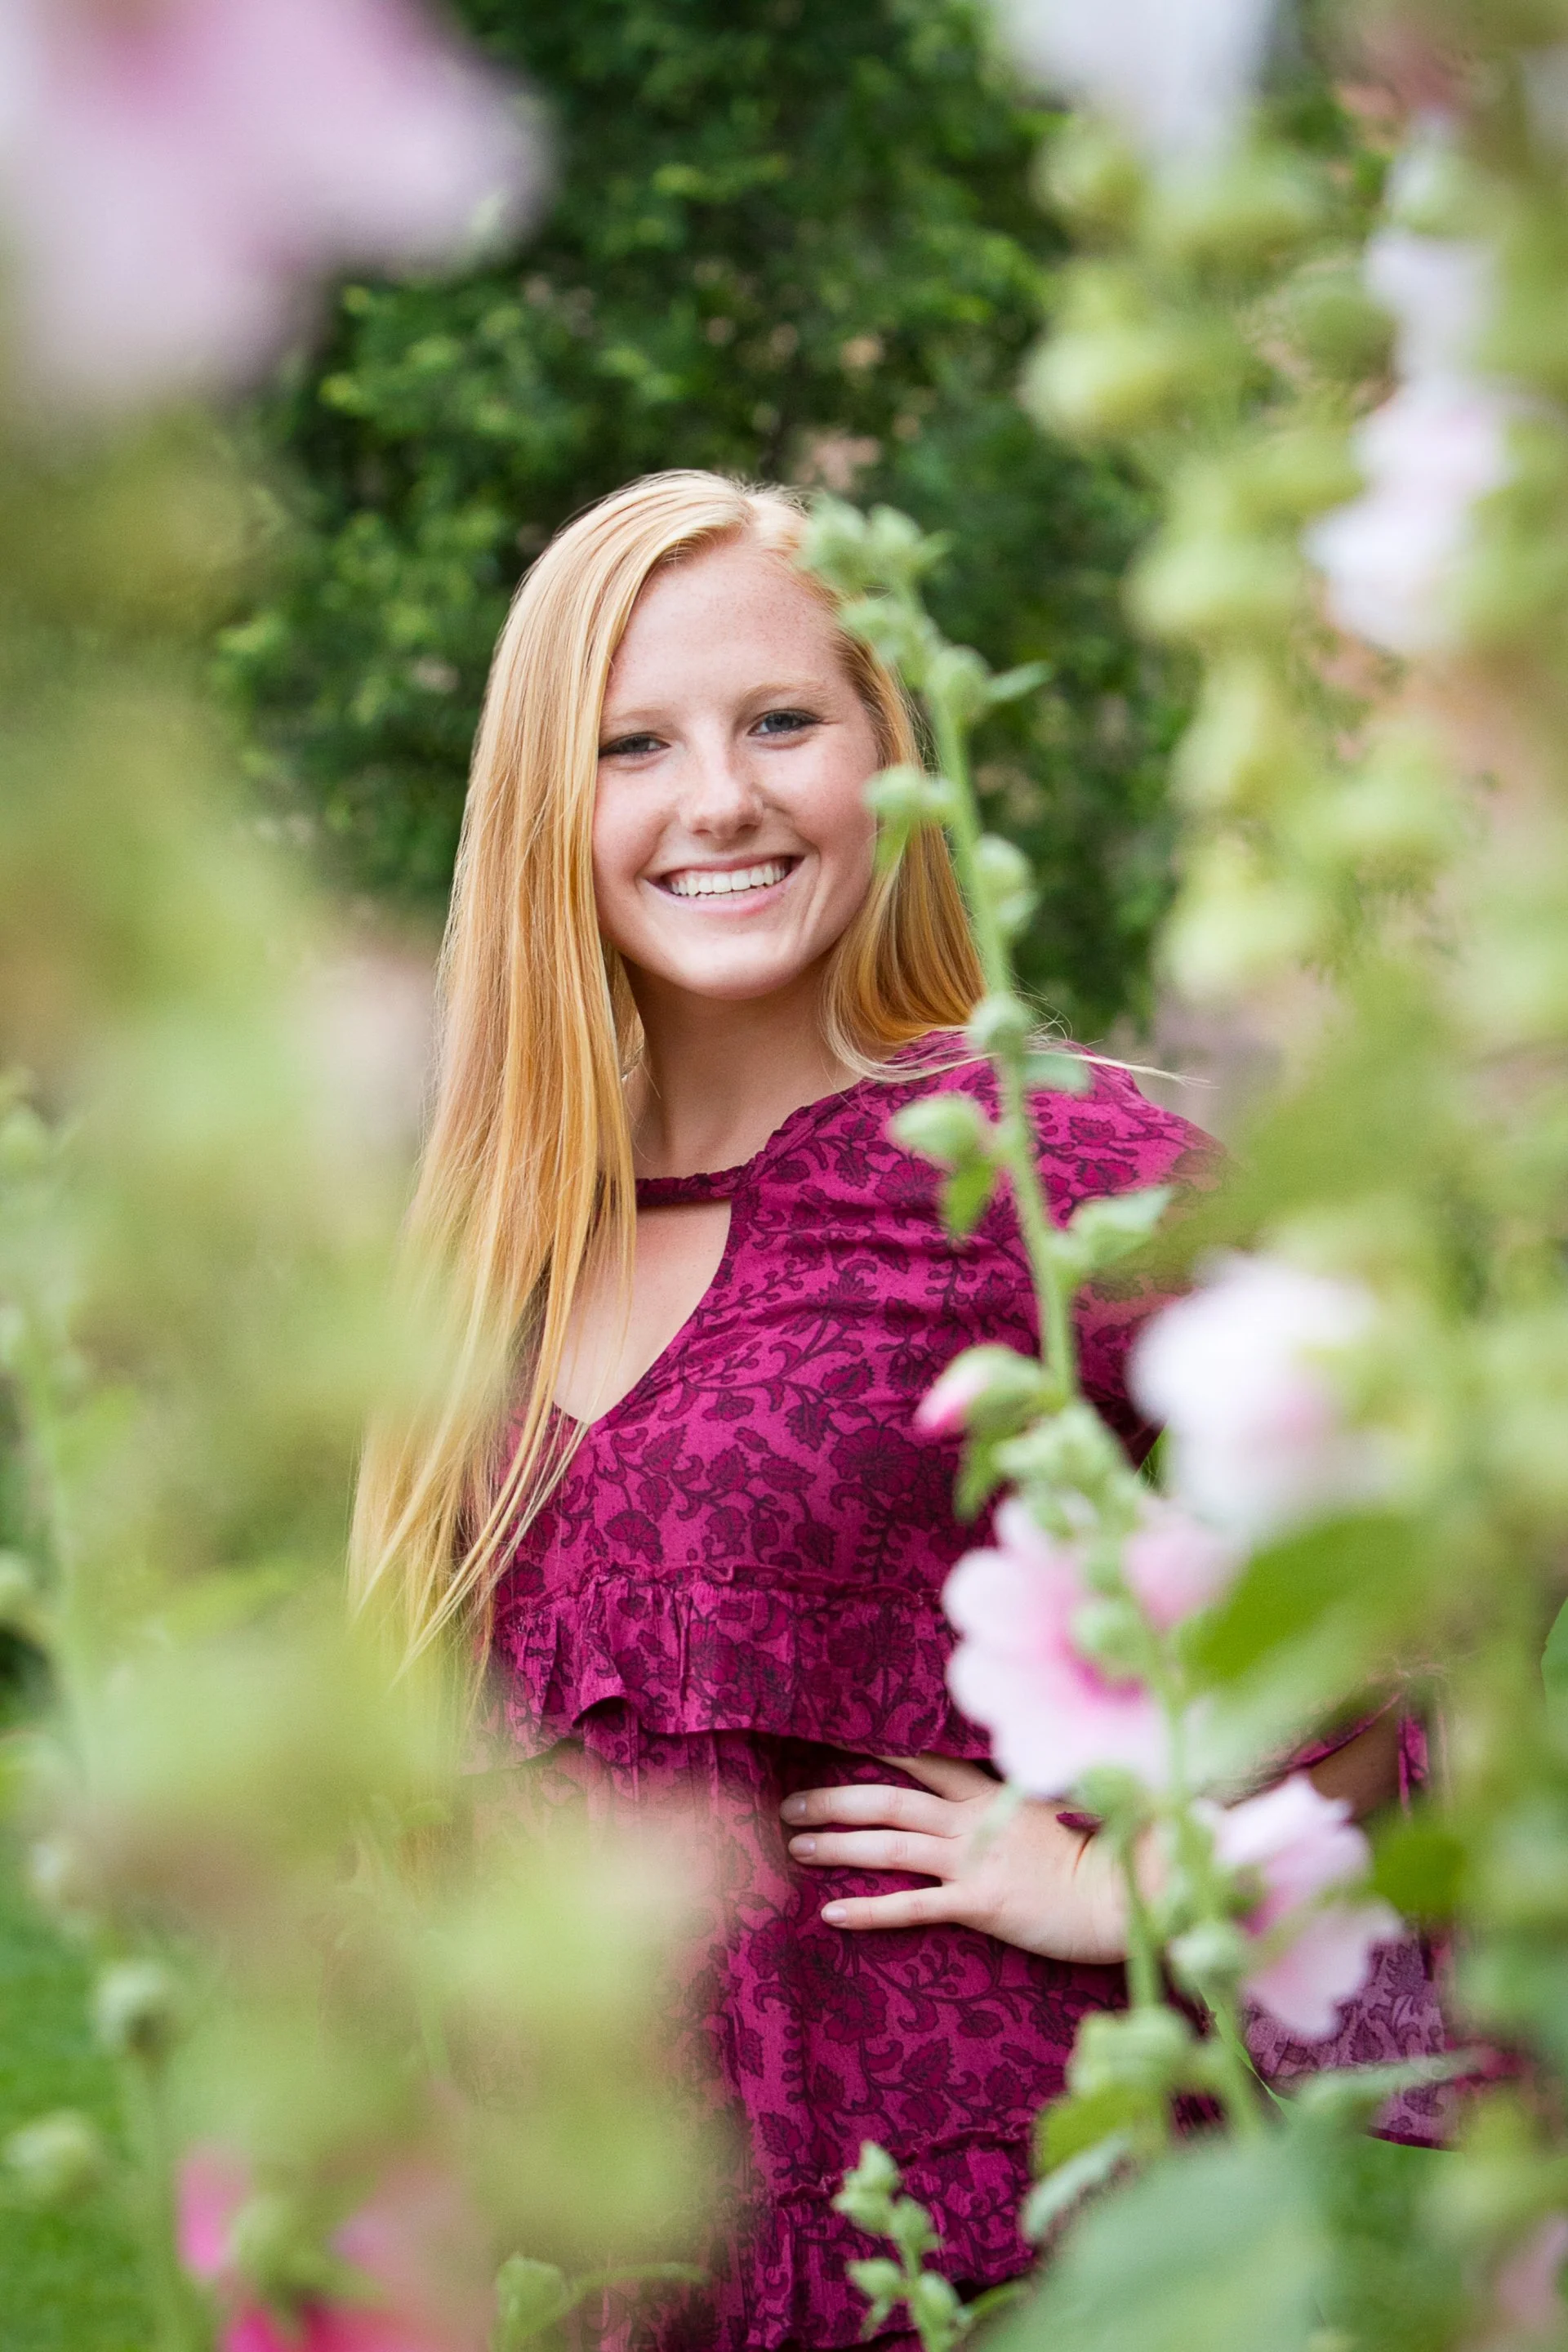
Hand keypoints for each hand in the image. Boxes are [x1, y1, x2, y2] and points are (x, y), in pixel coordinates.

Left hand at [780, 1754, 1130, 1963]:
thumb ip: (1015, 1803)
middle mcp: (974, 1821)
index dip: (880, 1753)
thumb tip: (995, 1796)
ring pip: (889, 1845)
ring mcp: (974, 1861)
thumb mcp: (1054, 1812)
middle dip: (835, 1800)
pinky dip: (869, 1909)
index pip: (926, 1763)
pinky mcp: (980, 1903)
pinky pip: (913, 1905)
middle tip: (790, 1805)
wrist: (1129, 1886)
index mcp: (991, 1795)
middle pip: (888, 1800)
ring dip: (837, 1844)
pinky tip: (832, 1913)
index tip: (838, 1746)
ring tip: (796, 1846)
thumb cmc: (1102, 1853)